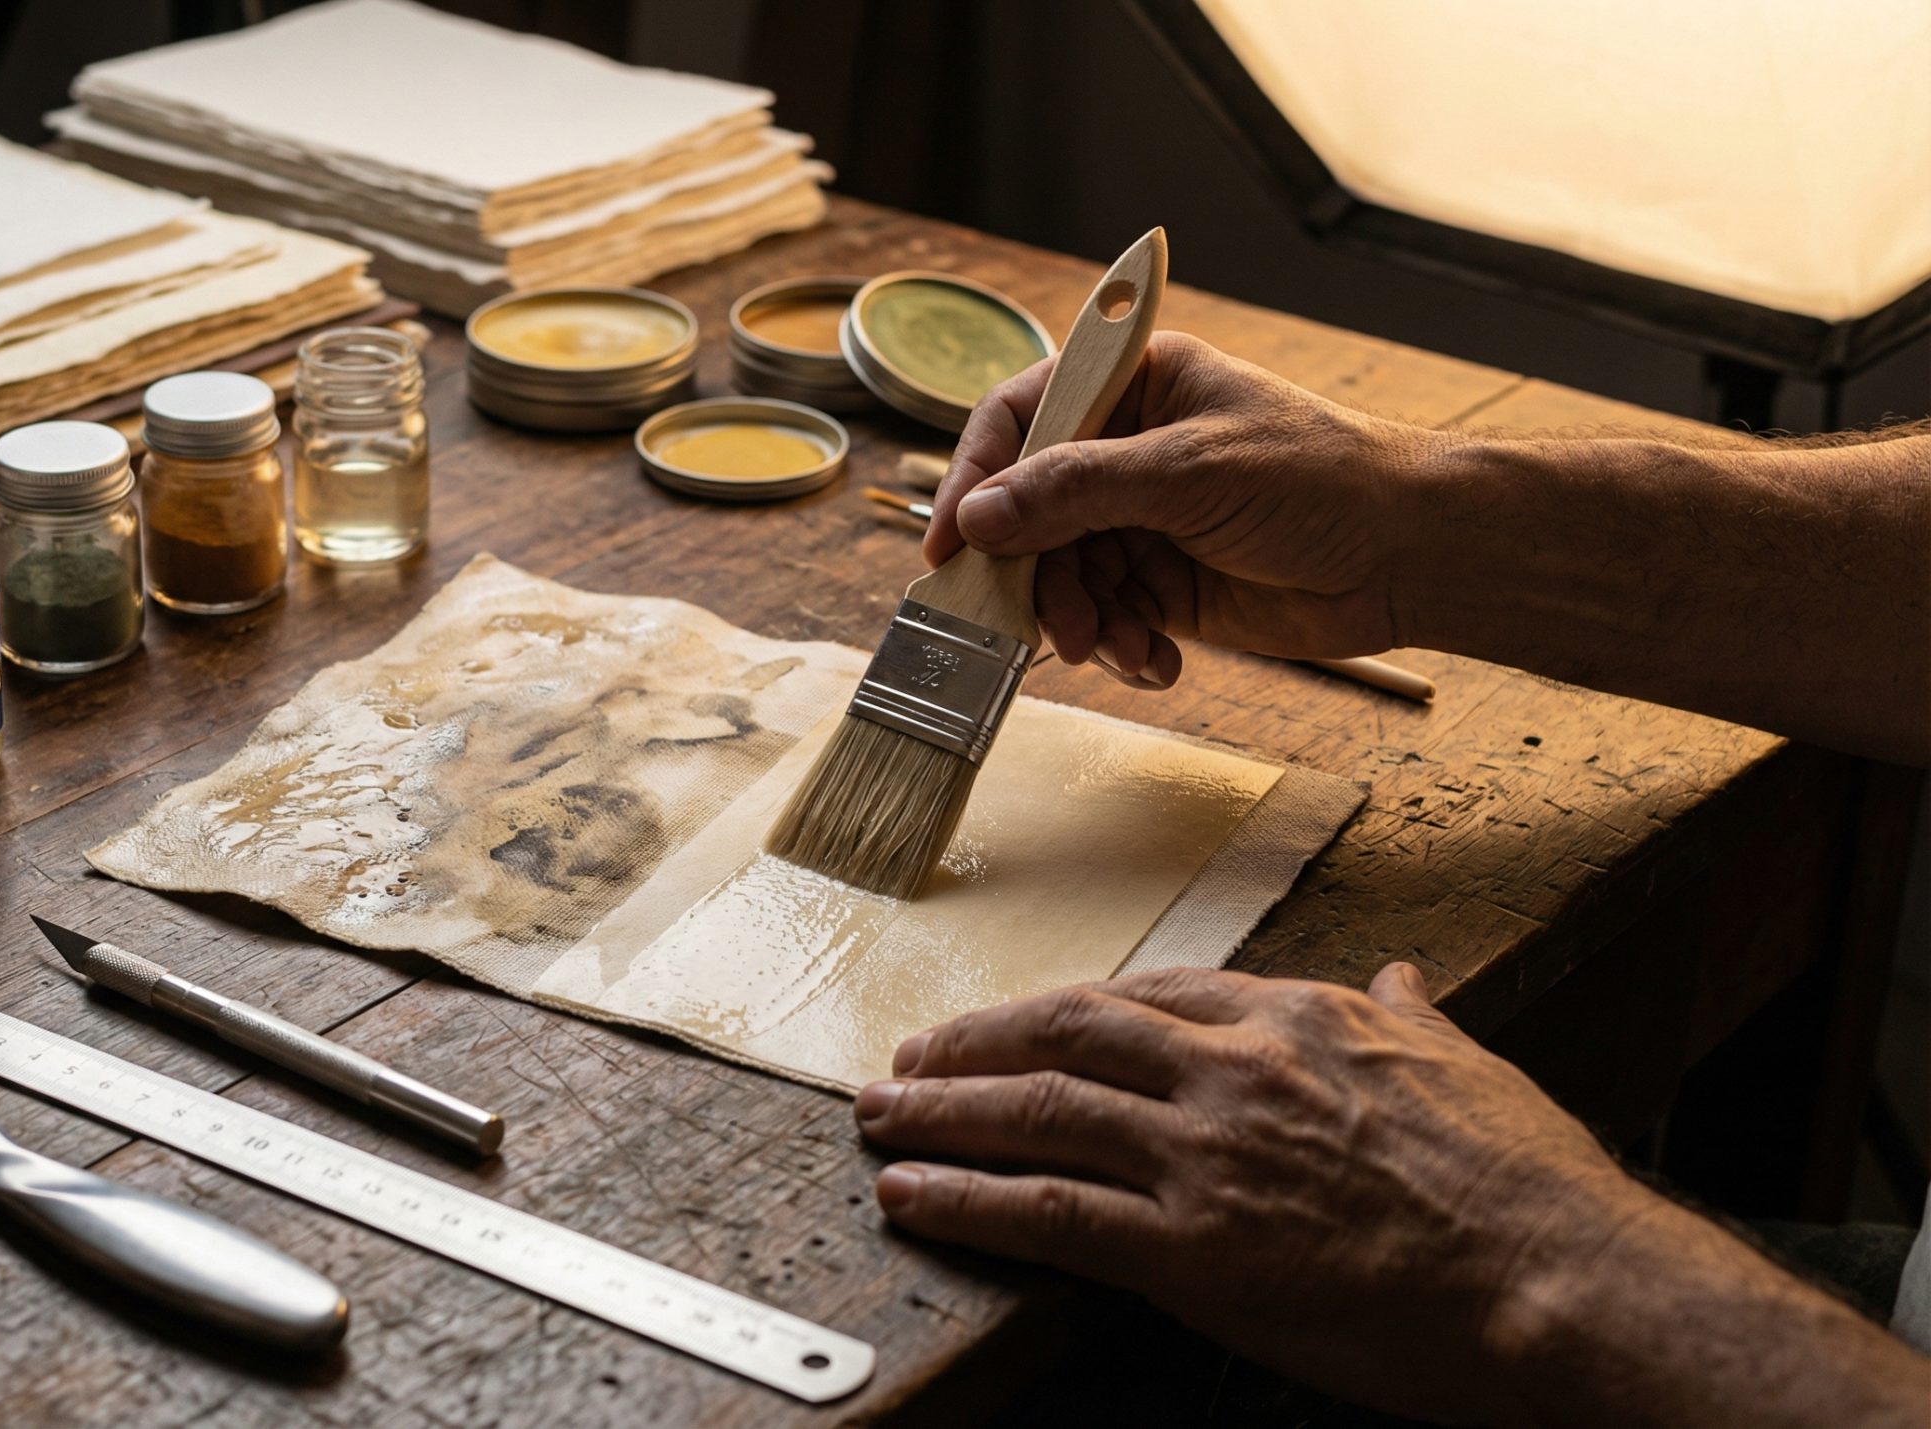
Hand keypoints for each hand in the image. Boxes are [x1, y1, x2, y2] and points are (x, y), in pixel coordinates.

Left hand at [852, 964, 1653, 1422]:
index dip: (1069, 1008)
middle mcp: (1236, 1070)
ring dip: (943, 1112)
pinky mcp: (1194, 1250)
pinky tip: (916, 1195)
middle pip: (1069, 1030)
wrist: (1562, 1280)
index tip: (1023, 1021)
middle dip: (976, 1041)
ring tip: (881, 1116)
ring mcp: (1207, 1156)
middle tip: (912, 1059)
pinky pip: (1050, 1212)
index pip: (1151, 994)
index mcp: (1299, 1021)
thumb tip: (1402, 977)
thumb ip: (1414, 1017)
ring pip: (1039, 1110)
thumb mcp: (1470, 1067)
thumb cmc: (1531, 1188)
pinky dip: (968, 1199)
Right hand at [923, 332, 1453, 687]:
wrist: (1408, 556)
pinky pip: (1104, 616)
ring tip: (1115, 645)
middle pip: (1026, 510)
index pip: (1021, 418)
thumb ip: (1076, 491)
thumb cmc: (1322, 480)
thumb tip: (979, 515)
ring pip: (1059, 574)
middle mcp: (1126, 450)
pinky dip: (1117, 644)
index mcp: (1133, 387)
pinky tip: (1154, 660)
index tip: (950, 541)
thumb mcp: (1188, 474)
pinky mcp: (1162, 583)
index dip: (975, 477)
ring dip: (1078, 618)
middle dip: (1032, 571)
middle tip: (1040, 621)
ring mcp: (1140, 519)